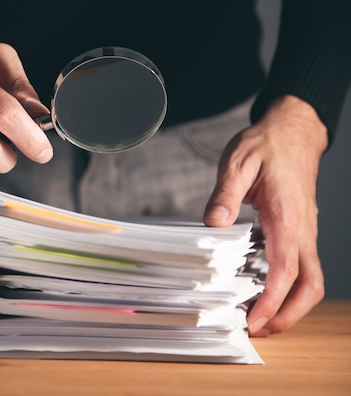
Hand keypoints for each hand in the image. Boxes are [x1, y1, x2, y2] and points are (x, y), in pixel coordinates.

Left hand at [204, 95, 326, 335]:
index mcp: (287, 217)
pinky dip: (289, 287)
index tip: (255, 321)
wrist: (293, 130)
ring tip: (262, 318)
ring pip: (310, 279)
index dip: (272, 300)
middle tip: (260, 331)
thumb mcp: (238, 162)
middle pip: (309, 285)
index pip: (285, 269)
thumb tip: (214, 224)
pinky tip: (265, 291)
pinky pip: (302, 266)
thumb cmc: (267, 145)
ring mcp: (304, 231)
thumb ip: (224, 194)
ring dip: (291, 304)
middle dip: (289, 314)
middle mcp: (302, 229)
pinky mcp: (299, 230)